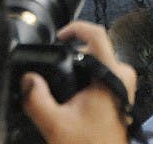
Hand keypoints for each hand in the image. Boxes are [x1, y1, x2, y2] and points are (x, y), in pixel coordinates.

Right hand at [20, 21, 136, 143]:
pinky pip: (103, 74)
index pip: (98, 34)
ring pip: (99, 61)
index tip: (59, 37)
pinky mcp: (121, 93)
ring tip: (63, 85)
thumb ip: (37, 100)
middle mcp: (123, 76)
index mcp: (112, 75)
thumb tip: (28, 80)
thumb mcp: (56, 125)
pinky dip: (87, 78)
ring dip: (80, 68)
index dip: (76, 28)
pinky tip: (74, 94)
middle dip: (74, 54)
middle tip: (56, 68)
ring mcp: (124, 84)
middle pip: (96, 48)